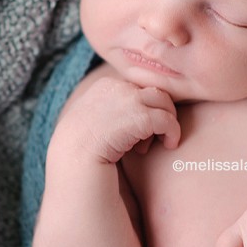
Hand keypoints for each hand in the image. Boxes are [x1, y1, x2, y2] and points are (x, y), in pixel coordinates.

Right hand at [58, 77, 180, 163]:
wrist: (74, 161)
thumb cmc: (81, 149)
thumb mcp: (91, 120)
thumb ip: (109, 109)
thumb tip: (129, 114)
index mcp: (105, 85)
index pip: (136, 89)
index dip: (142, 109)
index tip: (137, 132)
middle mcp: (117, 87)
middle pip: (152, 92)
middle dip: (156, 114)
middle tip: (149, 139)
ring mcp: (129, 99)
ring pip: (164, 102)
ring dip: (167, 122)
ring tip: (163, 141)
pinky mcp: (141, 116)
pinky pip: (168, 120)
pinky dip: (173, 133)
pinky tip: (170, 145)